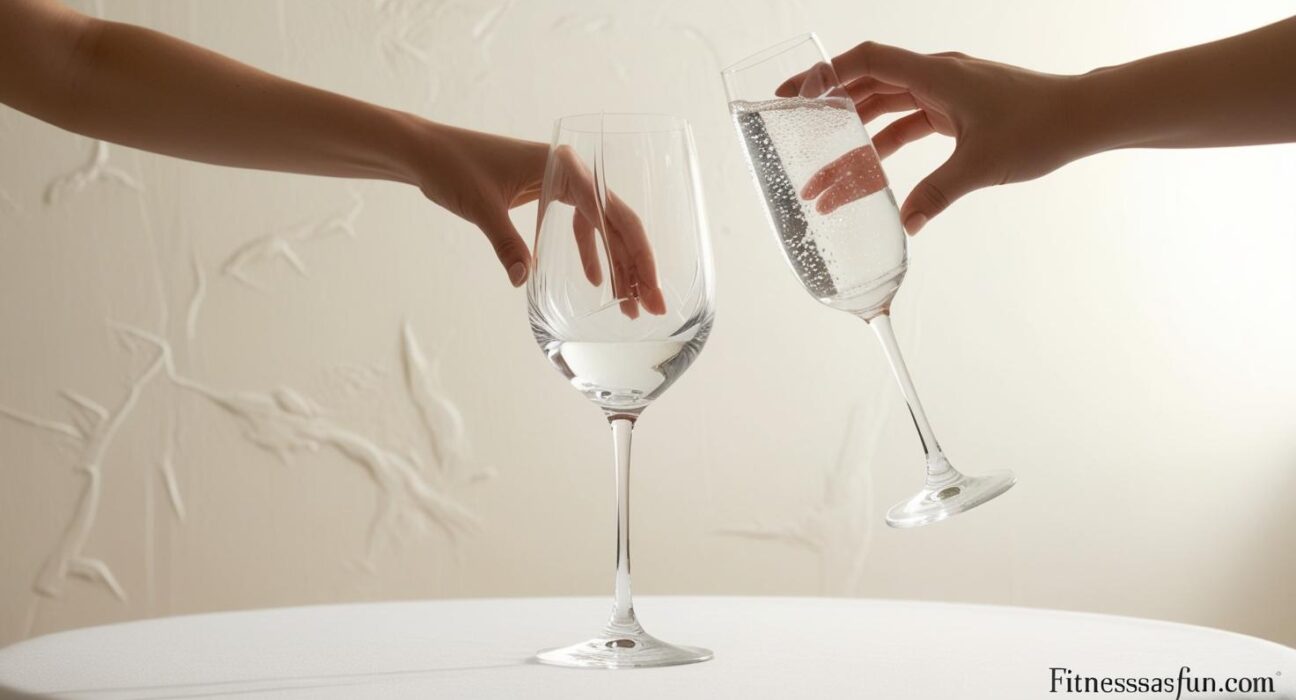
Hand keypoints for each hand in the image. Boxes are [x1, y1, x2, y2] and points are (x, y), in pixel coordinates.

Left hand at [414, 123, 662, 315]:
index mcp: (563, 166)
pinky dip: (589, 253)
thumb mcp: (481, 207)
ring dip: (617, 264)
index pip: (613, 213)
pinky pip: (579, 226)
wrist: (426, 152)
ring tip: (629, 304)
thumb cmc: (452, 167)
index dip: (635, 253)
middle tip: (652, 306)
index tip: (648, 287)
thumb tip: (523, 282)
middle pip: (617, 222)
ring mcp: (561, 182)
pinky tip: (595, 282)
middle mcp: (570, 171)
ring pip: (602, 227)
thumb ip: (506, 244)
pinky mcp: (547, 193)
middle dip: (636, 266)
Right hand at [782, 43, 1078, 233]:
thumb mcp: (982, 165)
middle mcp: (936, 76)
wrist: (1084, 117)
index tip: (793, 93)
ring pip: (885, 106)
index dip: (825, 74)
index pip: (867, 61)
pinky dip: (885, 142)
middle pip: (867, 83)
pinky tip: (868, 171)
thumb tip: (905, 226)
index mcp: (936, 75)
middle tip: (792, 126)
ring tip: (824, 168)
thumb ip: (937, 194)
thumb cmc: (1040, 127)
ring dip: (854, 134)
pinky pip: (908, 121)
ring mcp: (946, 91)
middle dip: (827, 108)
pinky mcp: (956, 109)